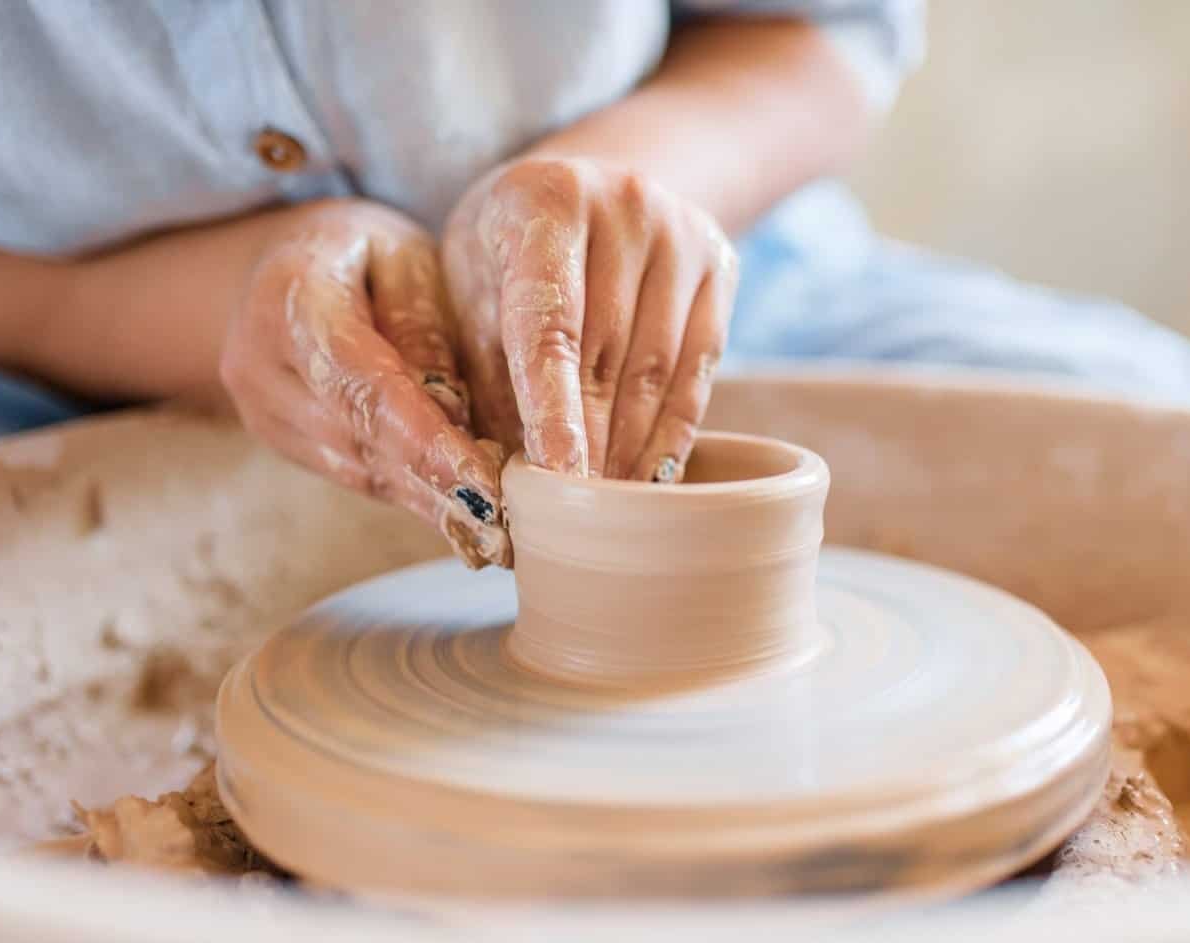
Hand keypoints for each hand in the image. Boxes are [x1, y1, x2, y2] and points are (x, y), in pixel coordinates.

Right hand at [219, 199, 509, 567]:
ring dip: (427, 501)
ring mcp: (259, 408)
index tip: (483, 482)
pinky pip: (351, 474)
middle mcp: (258, 361)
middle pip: (360, 437)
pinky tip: (461, 515)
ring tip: (496, 530)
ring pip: (356, 468)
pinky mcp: (277, 438)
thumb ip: (424, 323)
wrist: (283, 264)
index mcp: (290, 296)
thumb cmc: (363, 250)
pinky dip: (409, 494)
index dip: (424, 439)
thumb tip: (453, 411)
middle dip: (437, 483)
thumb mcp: (406, 257)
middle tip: (508, 522)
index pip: (362, 383)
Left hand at [442, 157, 738, 480]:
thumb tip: (502, 473)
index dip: (553, 406)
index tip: (555, 476)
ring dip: (633, 447)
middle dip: (590, 443)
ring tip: (609, 509)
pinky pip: (699, 368)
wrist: (586, 182)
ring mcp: (682, 232)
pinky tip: (651, 475)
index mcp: (545, 200)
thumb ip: (482, 366)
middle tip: (573, 514)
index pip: (551, 323)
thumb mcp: (469, 284)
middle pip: (608, 353)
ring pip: (659, 367)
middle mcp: (625, 204)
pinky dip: (674, 430)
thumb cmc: (505, 247)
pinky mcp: (721, 264)